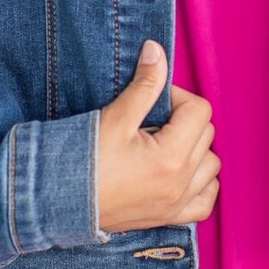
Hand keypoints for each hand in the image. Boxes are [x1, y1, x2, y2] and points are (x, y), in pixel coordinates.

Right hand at [96, 40, 219, 233]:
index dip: (177, 97)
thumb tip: (157, 50)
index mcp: (171, 158)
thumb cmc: (84, 162)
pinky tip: (181, 173)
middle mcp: (181, 184)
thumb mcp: (115, 118)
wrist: (57, 202)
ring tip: (165, 144)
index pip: (199, 111)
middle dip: (184, 120)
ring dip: (196, 150)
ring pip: (211, 167)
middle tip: (152, 120)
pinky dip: (201, 184)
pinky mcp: (168, 218)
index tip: (152, 100)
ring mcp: (176, 205)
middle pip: (206, 135)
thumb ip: (144, 85)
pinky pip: (206, 201)